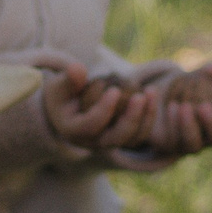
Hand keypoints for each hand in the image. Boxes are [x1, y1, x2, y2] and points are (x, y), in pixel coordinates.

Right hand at [38, 61, 154, 154]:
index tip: (114, 90)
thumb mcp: (60, 84)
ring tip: (150, 91)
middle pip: (115, 139)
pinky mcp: (122, 139)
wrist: (68, 108)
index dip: (104, 110)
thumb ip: (69, 79)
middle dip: (131, 119)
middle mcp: (92, 143)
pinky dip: (149, 115)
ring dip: (145, 117)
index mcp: (73, 131)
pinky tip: (151, 93)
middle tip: (139, 96)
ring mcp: (109, 143)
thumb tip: (78, 69)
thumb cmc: (63, 94)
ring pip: (132, 139)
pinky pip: (140, 133)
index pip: (90, 126)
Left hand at [138, 63, 211, 157]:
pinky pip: (172, 142)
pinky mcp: (169, 145)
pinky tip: (171, 107)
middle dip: (211, 123)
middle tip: (203, 107)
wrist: (159, 94)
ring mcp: (189, 143)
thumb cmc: (188, 85)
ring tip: (182, 106)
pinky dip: (172, 124)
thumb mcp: (198, 73)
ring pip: (194, 146)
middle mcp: (208, 136)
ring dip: (189, 127)